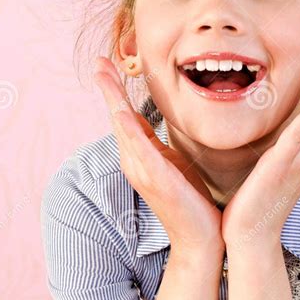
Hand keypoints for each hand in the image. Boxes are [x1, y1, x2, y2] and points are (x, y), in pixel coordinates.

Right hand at [93, 57, 223, 252]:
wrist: (200, 238)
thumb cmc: (190, 200)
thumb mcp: (172, 162)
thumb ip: (156, 143)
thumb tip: (146, 122)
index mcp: (139, 157)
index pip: (124, 118)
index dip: (114, 91)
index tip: (106, 65)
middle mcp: (134, 163)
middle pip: (117, 118)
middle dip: (108, 89)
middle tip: (99, 61)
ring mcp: (143, 172)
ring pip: (124, 129)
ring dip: (113, 100)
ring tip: (104, 75)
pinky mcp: (158, 180)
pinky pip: (141, 150)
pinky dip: (129, 130)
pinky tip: (122, 112)